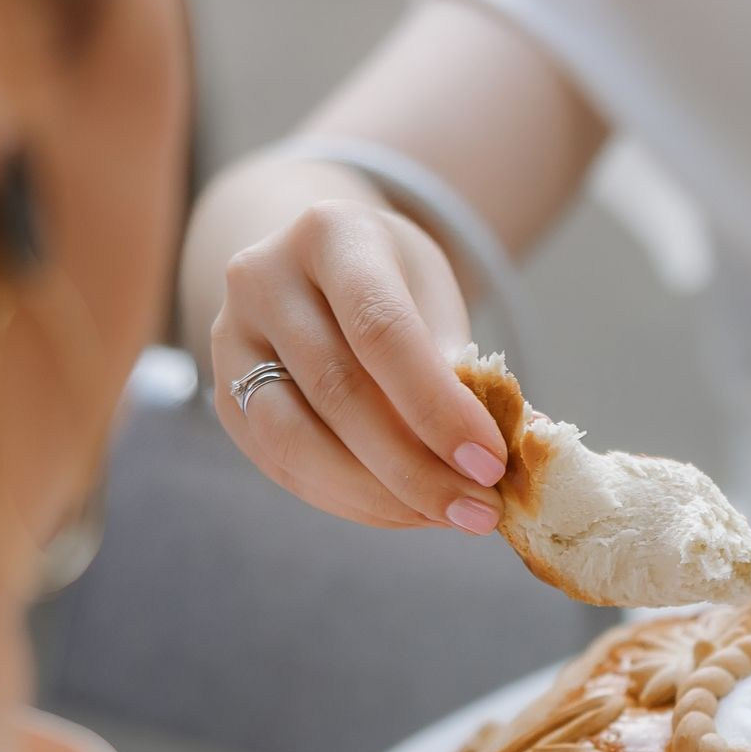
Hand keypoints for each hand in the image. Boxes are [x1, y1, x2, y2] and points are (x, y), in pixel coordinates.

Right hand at [210, 199, 507, 532]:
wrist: (318, 270)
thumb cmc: (395, 286)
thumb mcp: (437, 301)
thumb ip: (469, 369)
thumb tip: (527, 442)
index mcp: (331, 234)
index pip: (382, 330)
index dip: (437, 407)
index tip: (491, 464)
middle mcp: (263, 278)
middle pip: (338, 392)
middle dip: (416, 468)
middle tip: (479, 512)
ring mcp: (230, 339)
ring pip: (296, 440)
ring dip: (379, 497)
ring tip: (445, 517)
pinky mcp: (223, 398)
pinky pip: (284, 467)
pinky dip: (350, 501)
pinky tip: (405, 512)